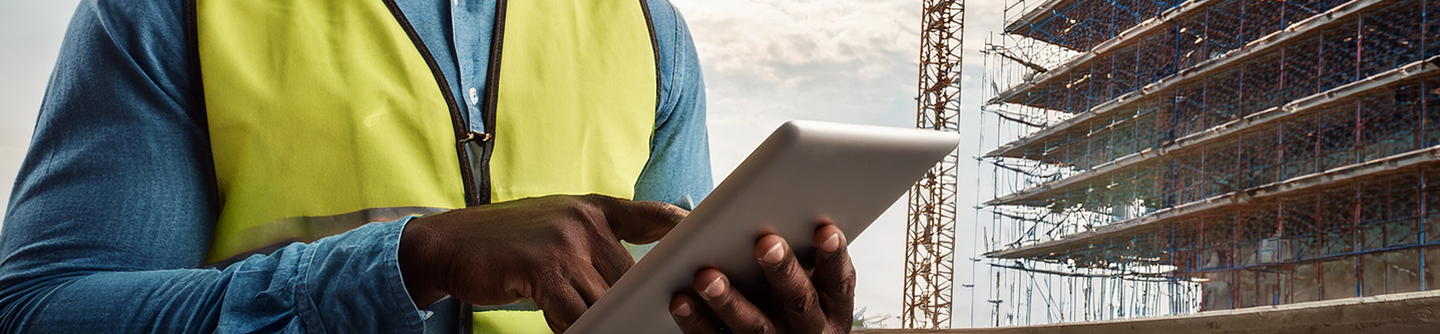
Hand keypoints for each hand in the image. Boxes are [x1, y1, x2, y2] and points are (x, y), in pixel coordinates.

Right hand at [398, 194, 687, 332]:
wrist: (447, 244)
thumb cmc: (506, 244)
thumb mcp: (556, 226)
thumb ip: (594, 241)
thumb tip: (629, 278)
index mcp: (593, 207)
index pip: (654, 216)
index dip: (685, 229)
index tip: (707, 246)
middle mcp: (585, 219)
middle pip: (630, 275)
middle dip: (633, 305)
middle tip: (643, 323)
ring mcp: (565, 241)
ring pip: (606, 298)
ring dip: (604, 321)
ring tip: (605, 328)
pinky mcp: (542, 267)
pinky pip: (574, 313)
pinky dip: (574, 328)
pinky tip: (566, 329)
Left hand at [668, 224, 855, 333]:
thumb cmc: (789, 300)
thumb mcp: (811, 284)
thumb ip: (804, 255)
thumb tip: (790, 209)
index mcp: (832, 309)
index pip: (838, 281)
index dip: (834, 256)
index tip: (825, 230)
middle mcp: (808, 330)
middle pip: (798, 301)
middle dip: (782, 271)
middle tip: (765, 243)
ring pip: (755, 327)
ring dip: (730, 301)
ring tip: (707, 276)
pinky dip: (697, 321)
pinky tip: (681, 300)